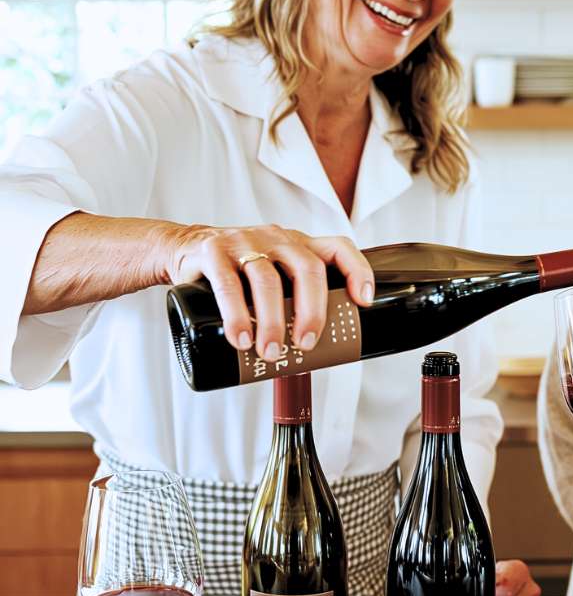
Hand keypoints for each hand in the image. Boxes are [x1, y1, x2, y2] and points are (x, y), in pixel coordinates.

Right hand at [161, 223, 373, 357]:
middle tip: (306, 345)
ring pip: (268, 280)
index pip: (338, 248)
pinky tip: (241, 338)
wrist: (185, 250)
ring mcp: (245, 242)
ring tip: (270, 353)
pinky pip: (229, 284)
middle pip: (307, 269)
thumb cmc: (241, 274)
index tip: (363, 302)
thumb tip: (319, 355)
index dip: (357, 271)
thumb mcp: (274, 277)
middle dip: (312, 312)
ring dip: (273, 322)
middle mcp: (277, 239)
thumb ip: (294, 302)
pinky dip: (236, 315)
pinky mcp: (213, 251)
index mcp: (299, 246)